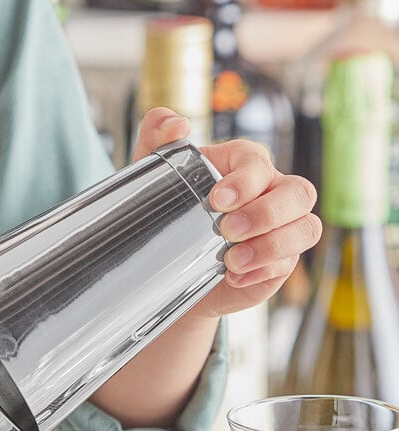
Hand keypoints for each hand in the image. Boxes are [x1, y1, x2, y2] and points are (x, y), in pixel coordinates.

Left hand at [133, 107, 321, 318]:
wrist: (171, 267)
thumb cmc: (169, 212)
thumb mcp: (153, 174)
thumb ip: (156, 135)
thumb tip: (177, 124)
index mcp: (243, 166)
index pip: (259, 162)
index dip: (246, 179)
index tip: (216, 200)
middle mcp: (270, 192)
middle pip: (299, 193)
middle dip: (266, 213)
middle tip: (227, 231)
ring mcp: (281, 228)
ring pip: (306, 227)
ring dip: (272, 246)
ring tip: (232, 261)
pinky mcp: (280, 261)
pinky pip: (288, 263)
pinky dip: (261, 272)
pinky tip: (233, 278)